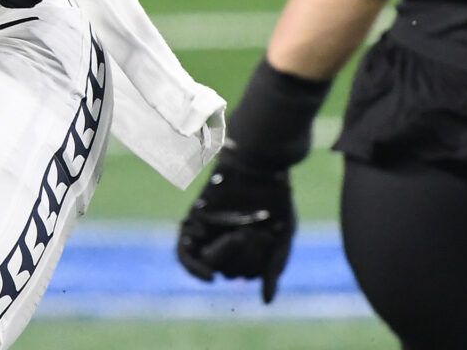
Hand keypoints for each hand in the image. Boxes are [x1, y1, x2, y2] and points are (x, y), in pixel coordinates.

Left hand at [177, 154, 296, 298]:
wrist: (257, 163)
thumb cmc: (275, 198)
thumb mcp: (282, 238)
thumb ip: (274, 270)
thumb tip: (266, 302)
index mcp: (250, 243)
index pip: (246, 273)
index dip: (255, 267)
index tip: (265, 244)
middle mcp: (227, 239)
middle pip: (227, 270)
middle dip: (242, 258)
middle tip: (251, 232)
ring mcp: (209, 231)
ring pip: (209, 263)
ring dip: (224, 258)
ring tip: (237, 237)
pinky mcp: (193, 220)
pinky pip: (184, 254)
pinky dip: (194, 269)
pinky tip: (210, 277)